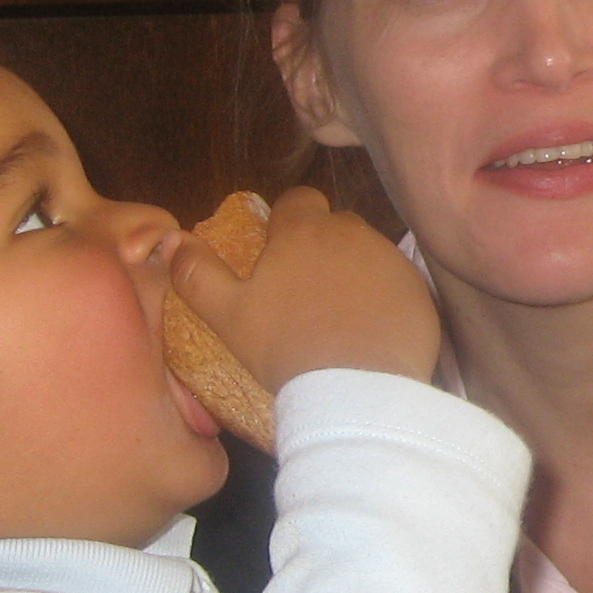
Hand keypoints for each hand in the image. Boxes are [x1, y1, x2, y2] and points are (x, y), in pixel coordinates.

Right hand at [164, 185, 440, 386]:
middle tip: (306, 294)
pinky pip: (398, 285)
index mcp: (304, 230)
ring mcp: (391, 260)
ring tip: (339, 318)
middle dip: (322, 248)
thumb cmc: (285, 348)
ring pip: (369, 254)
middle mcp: (353, 232)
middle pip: (335, 227)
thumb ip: (197, 273)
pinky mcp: (421, 291)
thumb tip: (172, 240)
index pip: (298, 201)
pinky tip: (371, 333)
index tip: (280, 255)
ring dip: (355, 273)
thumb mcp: (226, 315)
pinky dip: (386, 300)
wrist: (356, 390)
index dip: (287, 223)